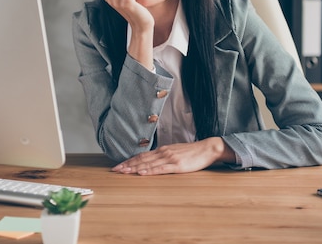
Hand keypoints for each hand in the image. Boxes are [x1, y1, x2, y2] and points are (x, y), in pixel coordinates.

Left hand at [111, 138, 235, 175]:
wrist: (207, 148)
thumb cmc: (192, 152)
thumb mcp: (175, 151)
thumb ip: (164, 156)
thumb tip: (152, 161)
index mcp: (162, 150)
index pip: (142, 156)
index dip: (129, 160)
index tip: (119, 166)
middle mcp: (163, 153)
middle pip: (142, 159)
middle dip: (127, 165)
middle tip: (115, 170)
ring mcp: (170, 159)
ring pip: (148, 164)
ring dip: (135, 168)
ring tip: (124, 172)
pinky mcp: (177, 166)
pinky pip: (161, 169)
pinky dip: (150, 171)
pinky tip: (142, 173)